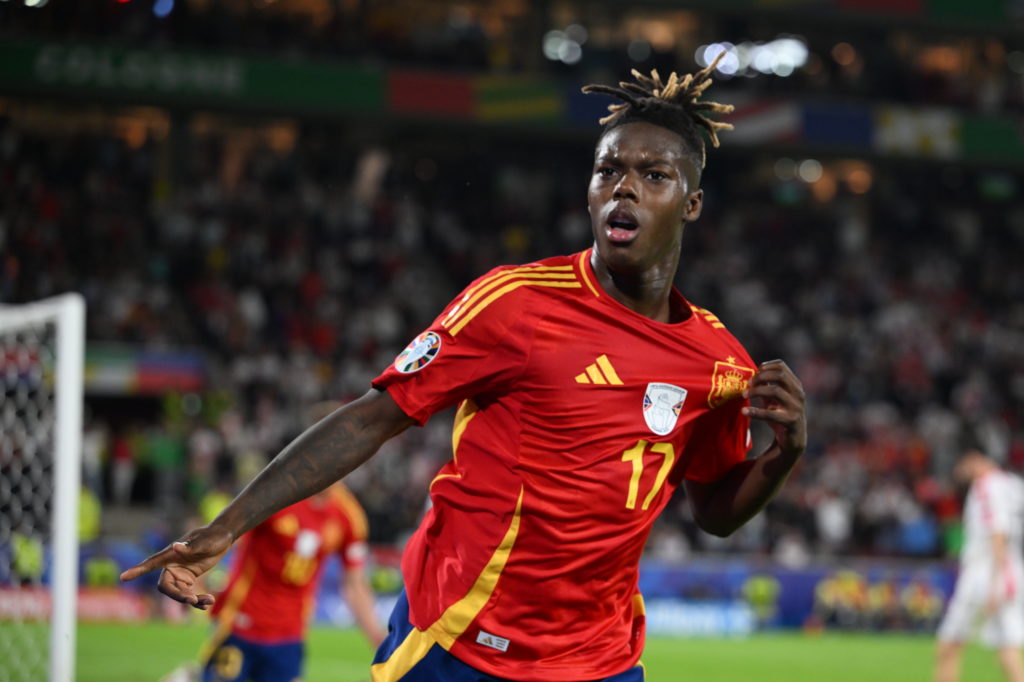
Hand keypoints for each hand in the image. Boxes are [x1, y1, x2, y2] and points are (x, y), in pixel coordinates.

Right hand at [119, 525, 233, 608]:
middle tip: (193, 600)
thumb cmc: (213, 536)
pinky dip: (197, 600)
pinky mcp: (189, 579)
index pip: (151, 563)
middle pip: (167, 587)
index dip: (137, 570)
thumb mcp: (204, 542)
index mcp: (171, 554)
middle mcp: (172, 565)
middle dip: (178, 596)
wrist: (223, 537)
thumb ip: (190, 547)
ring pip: (179, 594)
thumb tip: (175, 546)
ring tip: (209, 600)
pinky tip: (206, 603)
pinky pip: (189, 594)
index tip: (123, 577)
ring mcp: (180, 574)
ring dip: (192, 600)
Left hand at [742, 359, 806, 457]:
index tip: (754, 372)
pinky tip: (744, 412)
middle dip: (761, 377)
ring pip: (775, 390)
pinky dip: (755, 412)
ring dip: (756, 391)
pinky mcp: (791, 421)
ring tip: (744, 395)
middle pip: (780, 375)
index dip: (765, 366)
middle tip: (748, 383)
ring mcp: (796, 407)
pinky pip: (771, 414)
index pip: (781, 366)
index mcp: (795, 385)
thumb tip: (750, 374)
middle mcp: (798, 394)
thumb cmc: (781, 414)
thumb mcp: (774, 398)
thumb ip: (765, 386)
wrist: (793, 439)